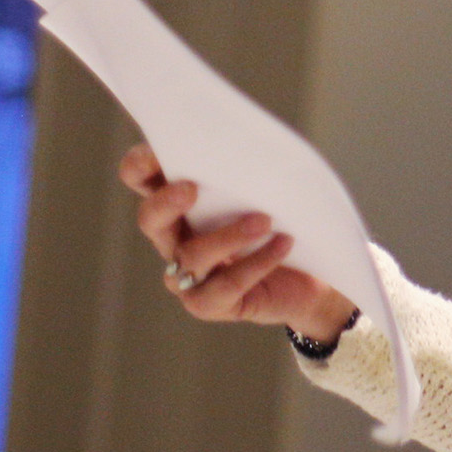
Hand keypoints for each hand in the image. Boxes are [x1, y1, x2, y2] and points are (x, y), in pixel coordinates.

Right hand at [119, 143, 356, 335]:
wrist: (311, 274)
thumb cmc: (286, 218)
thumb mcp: (270, 186)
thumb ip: (252, 168)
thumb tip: (256, 148)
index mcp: (180, 201)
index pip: (141, 178)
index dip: (140, 165)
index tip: (158, 153)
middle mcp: (174, 237)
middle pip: (149, 219)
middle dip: (165, 202)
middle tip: (191, 188)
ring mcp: (187, 275)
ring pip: (190, 256)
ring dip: (227, 235)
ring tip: (264, 220)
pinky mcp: (209, 303)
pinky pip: (224, 286)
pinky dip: (256, 263)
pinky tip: (282, 244)